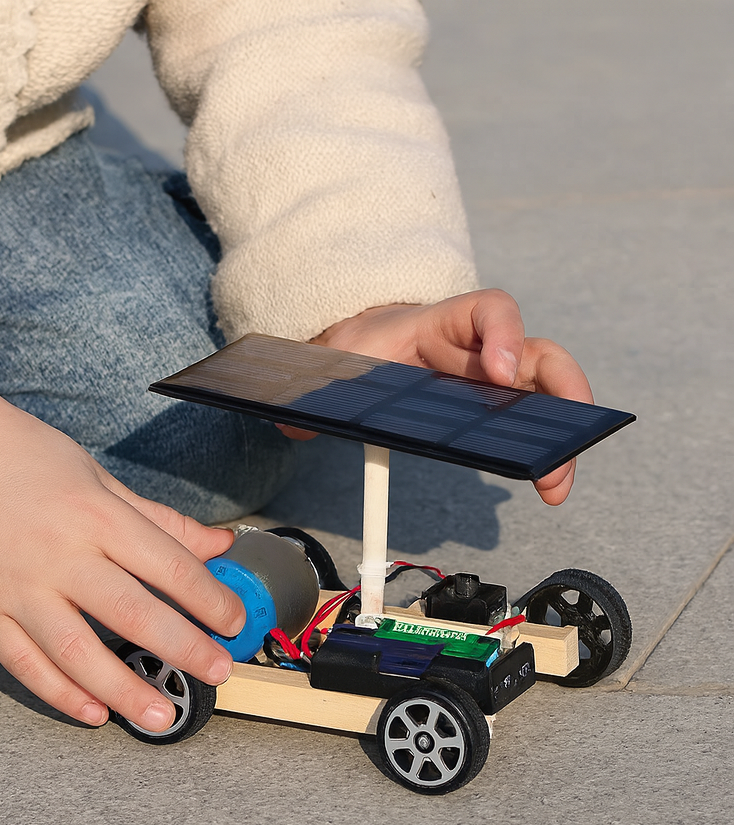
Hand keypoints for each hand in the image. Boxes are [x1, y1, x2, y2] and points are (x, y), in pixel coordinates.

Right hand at [0, 347, 245, 730]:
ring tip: (163, 715)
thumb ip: (159, 520)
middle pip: (133, 614)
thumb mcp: (98, 477)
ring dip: (125, 690)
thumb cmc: (22, 455)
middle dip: (184, 649)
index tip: (235, 623)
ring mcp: (15, 588)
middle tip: (219, 673)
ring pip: (78, 654)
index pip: (169, 566)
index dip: (210, 600)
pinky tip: (94, 713)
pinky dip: (60, 694)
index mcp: (94, 515)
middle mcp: (58, 555)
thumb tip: (219, 545)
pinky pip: (23, 665)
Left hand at [282, 289, 592, 504]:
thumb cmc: (362, 347)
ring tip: (555, 483)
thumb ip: (319, 386)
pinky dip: (544, 451)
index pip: (490, 309)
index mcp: (445, 322)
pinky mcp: (497, 405)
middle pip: (541, 354)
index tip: (497, 370)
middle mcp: (483, 346)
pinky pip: (531, 422)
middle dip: (564, 392)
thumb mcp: (339, 357)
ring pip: (548, 392)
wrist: (370, 344)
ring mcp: (497, 376)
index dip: (503, 334)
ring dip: (562, 436)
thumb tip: (292, 425)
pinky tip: (544, 482)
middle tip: (562, 439)